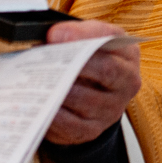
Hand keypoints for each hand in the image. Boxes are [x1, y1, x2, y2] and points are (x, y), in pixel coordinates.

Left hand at [43, 19, 141, 144]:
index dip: (82, 36)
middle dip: (71, 62)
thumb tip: (53, 36)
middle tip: (42, 59)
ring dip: (57, 89)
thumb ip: (78, 33)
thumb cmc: (95, 58)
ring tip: (33, 79)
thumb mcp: (93, 37)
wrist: (100, 90)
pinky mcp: (92, 129)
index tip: (54, 34)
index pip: (109, 42)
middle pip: (104, 70)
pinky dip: (51, 113)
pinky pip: (70, 124)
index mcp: (128, 54)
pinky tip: (36, 103)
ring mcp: (111, 109)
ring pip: (83, 99)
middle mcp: (127, 83)